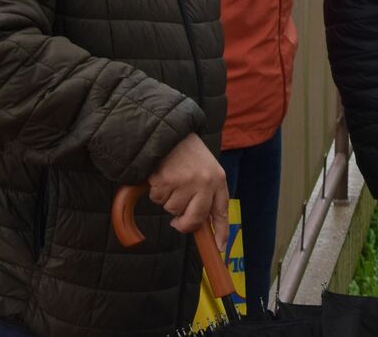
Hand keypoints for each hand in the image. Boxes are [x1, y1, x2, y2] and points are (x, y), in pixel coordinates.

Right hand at [148, 133, 229, 253]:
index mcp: (217, 178)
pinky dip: (157, 191)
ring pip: (173, 210)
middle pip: (195, 219)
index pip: (221, 210)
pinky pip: (158, 199)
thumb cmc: (186, 151)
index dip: (221, 231)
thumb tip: (200, 223)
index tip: (219, 246)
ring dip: (168, 200)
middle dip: (184, 224)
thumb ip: (206, 192)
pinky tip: (162, 176)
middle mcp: (205, 182)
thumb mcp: (205, 167)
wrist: (168, 131)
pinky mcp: (166, 182)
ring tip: (171, 179)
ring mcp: (185, 183)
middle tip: (177, 223)